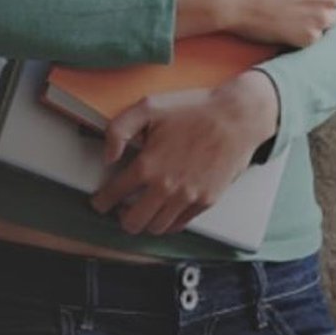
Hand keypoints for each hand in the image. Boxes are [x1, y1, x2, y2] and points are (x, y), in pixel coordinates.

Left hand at [89, 71, 278, 235]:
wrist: (236, 117)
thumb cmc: (194, 109)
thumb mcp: (147, 107)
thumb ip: (118, 130)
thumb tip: (107, 156)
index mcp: (148, 165)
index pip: (114, 194)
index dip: (101, 201)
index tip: (99, 202)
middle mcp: (166, 186)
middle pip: (133, 221)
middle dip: (121, 218)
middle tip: (119, 210)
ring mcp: (188, 197)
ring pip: (156, 227)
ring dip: (144, 223)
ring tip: (140, 212)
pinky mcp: (206, 201)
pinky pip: (180, 225)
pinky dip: (167, 223)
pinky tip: (162, 213)